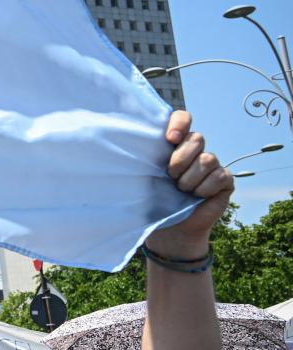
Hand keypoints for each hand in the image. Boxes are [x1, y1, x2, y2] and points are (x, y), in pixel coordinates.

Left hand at [146, 111, 233, 257]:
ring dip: (189, 179)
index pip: (183, 118)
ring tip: (181, 191)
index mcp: (174, 146)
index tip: (169, 139)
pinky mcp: (224, 180)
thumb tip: (125, 147)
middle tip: (170, 176)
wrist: (170, 231)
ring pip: (207, 159)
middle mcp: (195, 151)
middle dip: (180, 159)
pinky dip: (205, 188)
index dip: (180, 123)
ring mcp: (212, 164)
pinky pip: (219, 175)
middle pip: (197, 138)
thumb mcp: (144, 180)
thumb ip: (144, 161)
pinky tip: (197, 197)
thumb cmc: (154, 203)